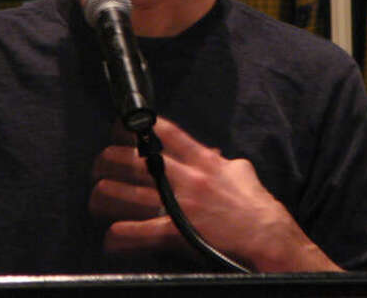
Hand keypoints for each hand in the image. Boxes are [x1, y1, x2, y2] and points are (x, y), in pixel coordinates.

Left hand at [89, 117, 340, 271]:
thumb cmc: (258, 209)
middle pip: (128, 159)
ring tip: (96, 203)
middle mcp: (185, 178)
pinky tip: (111, 239)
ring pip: (121, 193)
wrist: (270, 242)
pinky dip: (116, 237)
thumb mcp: (242, 174)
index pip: (162, 131)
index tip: (116, 127)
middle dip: (105, 163)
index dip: (133, 125)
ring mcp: (177, 205)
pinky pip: (134, 232)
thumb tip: (213, 153)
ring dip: (101, 198)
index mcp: (201, 160)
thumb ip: (222, 161)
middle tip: (99, 170)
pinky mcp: (174, 234)